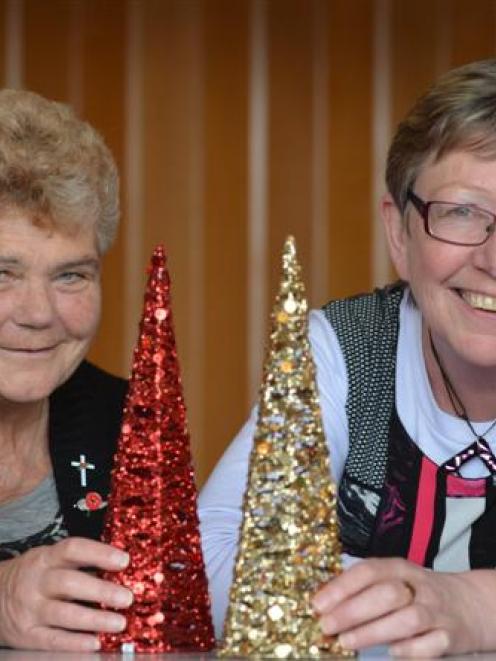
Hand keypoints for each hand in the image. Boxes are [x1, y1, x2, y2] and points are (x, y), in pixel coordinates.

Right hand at [0, 536, 132, 650]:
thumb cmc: (34, 577)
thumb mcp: (49, 561)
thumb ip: (78, 563)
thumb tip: (120, 569)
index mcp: (45, 558)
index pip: (73, 549)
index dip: (100, 553)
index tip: (124, 561)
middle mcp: (37, 582)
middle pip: (70, 583)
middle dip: (101, 590)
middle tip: (128, 597)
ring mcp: (30, 609)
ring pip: (64, 614)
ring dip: (95, 619)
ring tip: (119, 622)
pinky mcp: (27, 635)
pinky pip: (53, 639)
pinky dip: (76, 642)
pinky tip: (95, 642)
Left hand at [312, 557, 495, 656]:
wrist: (466, 603)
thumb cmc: (414, 592)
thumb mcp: (392, 580)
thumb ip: (362, 589)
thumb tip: (321, 604)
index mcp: (398, 568)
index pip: (368, 571)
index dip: (341, 587)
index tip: (317, 604)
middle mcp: (418, 586)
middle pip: (385, 594)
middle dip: (353, 610)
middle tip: (327, 626)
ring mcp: (436, 611)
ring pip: (406, 620)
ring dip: (373, 632)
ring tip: (347, 642)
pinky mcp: (450, 636)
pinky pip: (429, 646)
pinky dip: (409, 650)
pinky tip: (391, 652)